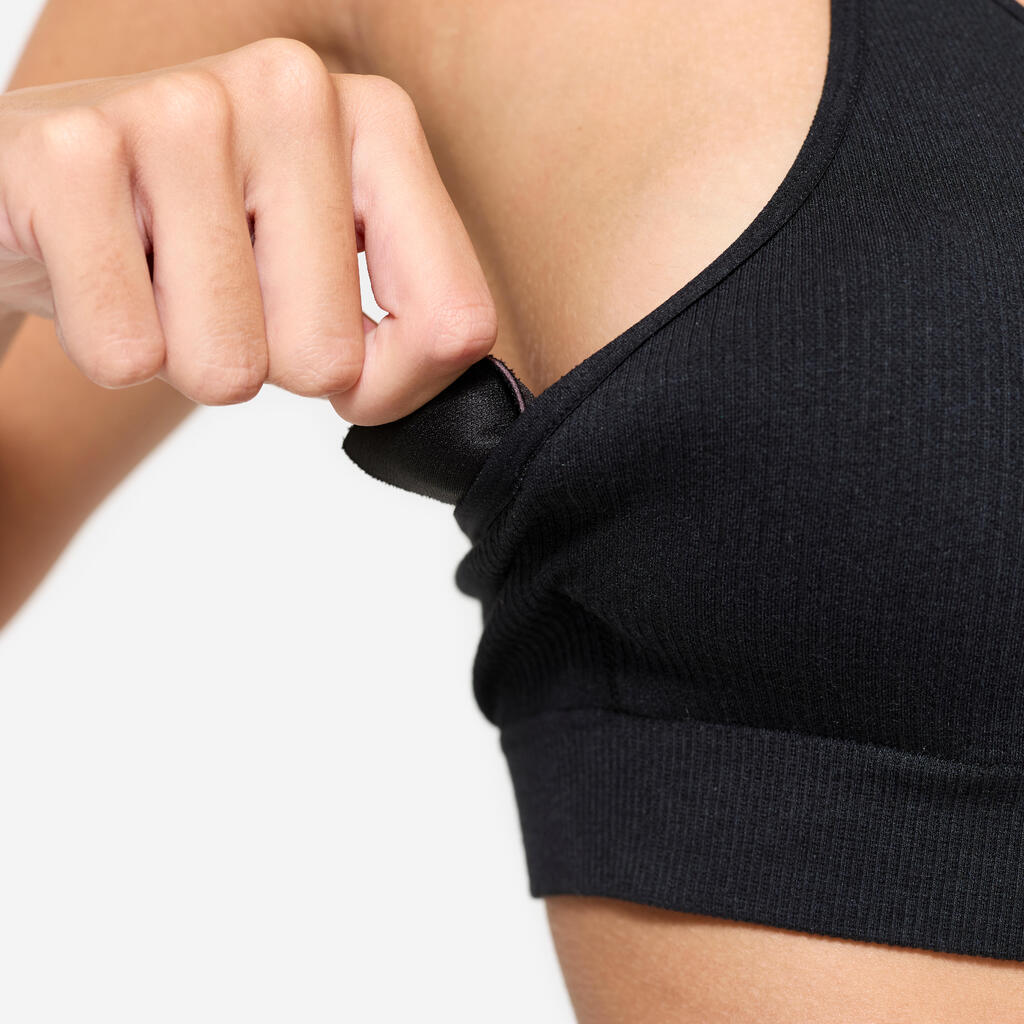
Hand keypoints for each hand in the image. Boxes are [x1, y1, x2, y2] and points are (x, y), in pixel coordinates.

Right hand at [0, 38, 497, 424]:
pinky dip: (114, 351)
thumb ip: (408, 328)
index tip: (349, 366)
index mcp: (379, 124)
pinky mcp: (69, 152)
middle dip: (270, 368)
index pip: (453, 324)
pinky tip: (109, 274)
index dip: (393, 388)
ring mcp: (180, 109)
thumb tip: (435, 410)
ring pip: (229, 368)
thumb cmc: (208, 238)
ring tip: (165, 283)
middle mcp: (293, 92)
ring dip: (192, 359)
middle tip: (226, 300)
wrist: (55, 185)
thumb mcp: (331, 267)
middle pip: (328, 360)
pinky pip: (128, 354)